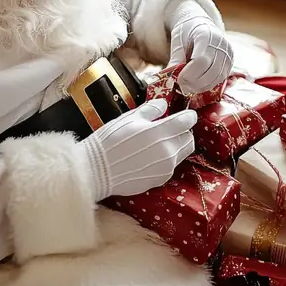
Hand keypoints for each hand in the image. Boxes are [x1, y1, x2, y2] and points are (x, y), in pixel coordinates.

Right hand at [79, 99, 196, 201]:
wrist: (96, 170)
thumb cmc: (110, 140)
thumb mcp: (128, 118)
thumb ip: (150, 110)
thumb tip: (164, 104)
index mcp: (161, 132)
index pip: (187, 121)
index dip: (187, 116)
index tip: (184, 115)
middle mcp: (168, 151)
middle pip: (188, 139)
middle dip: (182, 133)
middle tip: (169, 129)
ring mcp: (165, 168)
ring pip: (181, 154)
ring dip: (175, 146)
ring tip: (157, 144)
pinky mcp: (159, 180)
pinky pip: (170, 167)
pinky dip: (166, 160)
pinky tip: (149, 157)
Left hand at [168, 5, 232, 94]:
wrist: (199, 24)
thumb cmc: (186, 32)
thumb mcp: (177, 41)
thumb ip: (175, 58)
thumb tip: (168, 76)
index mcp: (207, 35)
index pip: (201, 60)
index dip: (189, 74)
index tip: (178, 80)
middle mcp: (222, 45)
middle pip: (211, 71)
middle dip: (195, 82)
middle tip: (181, 87)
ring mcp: (228, 54)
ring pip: (217, 78)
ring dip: (201, 86)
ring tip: (188, 87)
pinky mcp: (230, 63)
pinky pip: (220, 79)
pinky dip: (208, 85)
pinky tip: (197, 84)